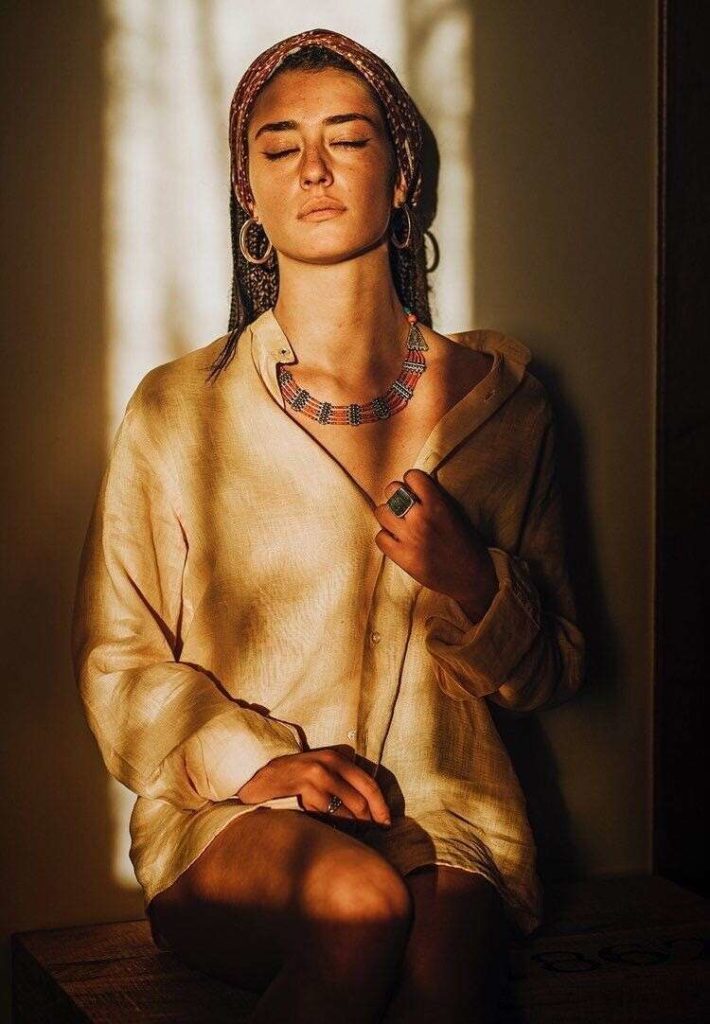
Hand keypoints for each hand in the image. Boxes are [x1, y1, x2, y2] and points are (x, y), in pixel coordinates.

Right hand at [235, 746, 391, 825]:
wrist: (265, 776)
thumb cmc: (298, 776)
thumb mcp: (322, 768)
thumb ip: (343, 778)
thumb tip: (370, 806)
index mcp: (338, 757)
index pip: (368, 783)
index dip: (381, 805)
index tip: (387, 822)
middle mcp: (330, 763)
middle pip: (361, 799)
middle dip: (368, 820)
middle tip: (370, 832)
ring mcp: (318, 775)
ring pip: (347, 810)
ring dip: (351, 826)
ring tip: (351, 832)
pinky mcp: (306, 787)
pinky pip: (328, 814)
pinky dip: (333, 824)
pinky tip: (329, 828)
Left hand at [373, 468, 498, 623]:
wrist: (471, 578)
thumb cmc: (467, 544)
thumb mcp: (455, 514)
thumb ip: (435, 499)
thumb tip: (414, 488)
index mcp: (437, 505)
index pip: (412, 476)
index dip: (412, 482)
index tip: (414, 490)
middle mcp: (420, 518)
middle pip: (391, 491)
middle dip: (396, 496)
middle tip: (403, 507)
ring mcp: (409, 538)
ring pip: (381, 512)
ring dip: (389, 516)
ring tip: (398, 524)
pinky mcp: (402, 557)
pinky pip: (380, 537)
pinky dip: (386, 538)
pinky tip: (396, 541)